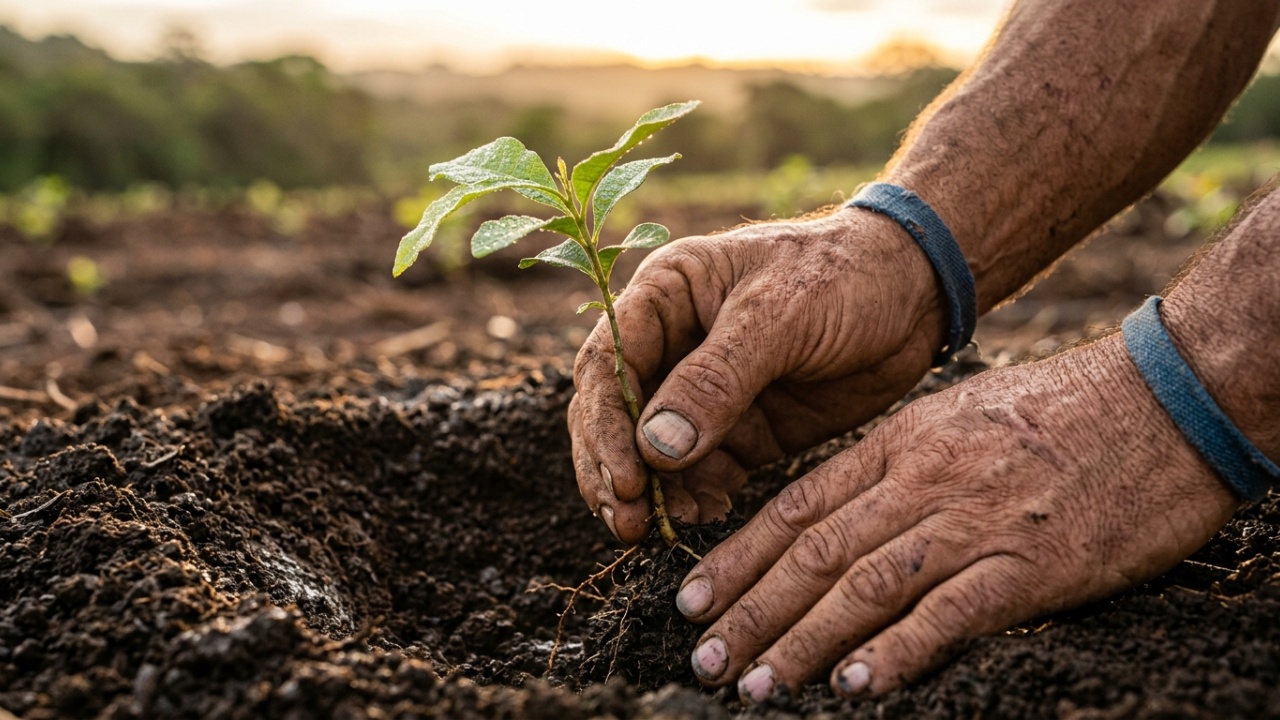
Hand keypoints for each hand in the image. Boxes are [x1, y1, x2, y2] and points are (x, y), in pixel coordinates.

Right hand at [569, 207, 946, 542]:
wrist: (917, 293)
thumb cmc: (844, 274)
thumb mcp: (781, 315)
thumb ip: (718, 379)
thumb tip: (656, 447)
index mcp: (664, 296)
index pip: (607, 364)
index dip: (605, 425)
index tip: (624, 479)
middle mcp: (671, 344)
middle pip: (615, 416)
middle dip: (614, 470)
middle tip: (627, 522)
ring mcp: (703, 393)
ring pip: (652, 454)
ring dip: (653, 494)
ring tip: (666, 529)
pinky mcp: (739, 431)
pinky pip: (700, 474)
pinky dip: (695, 498)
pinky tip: (708, 515)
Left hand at [673, 333, 1238, 701]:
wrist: (1162, 402)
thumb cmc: (1057, 413)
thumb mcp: (955, 418)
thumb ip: (895, 466)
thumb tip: (836, 515)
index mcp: (899, 442)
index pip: (796, 506)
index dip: (739, 558)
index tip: (693, 598)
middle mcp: (923, 481)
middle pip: (815, 553)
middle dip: (751, 611)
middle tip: (706, 658)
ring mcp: (974, 522)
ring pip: (864, 586)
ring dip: (801, 641)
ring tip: (756, 685)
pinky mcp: (1030, 565)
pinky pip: (948, 613)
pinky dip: (895, 652)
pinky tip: (854, 686)